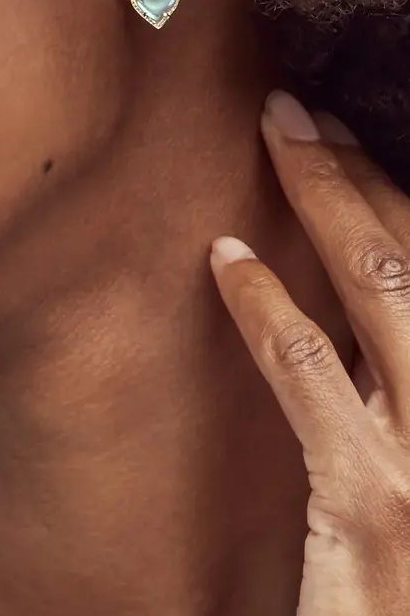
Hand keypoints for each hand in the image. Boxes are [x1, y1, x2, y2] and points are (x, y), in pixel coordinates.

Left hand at [209, 90, 409, 615]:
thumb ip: (391, 417)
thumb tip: (351, 342)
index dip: (394, 201)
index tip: (345, 142)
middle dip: (360, 173)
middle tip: (299, 106)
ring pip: (383, 295)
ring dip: (326, 201)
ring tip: (279, 134)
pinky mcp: (371, 509)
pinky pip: (313, 383)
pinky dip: (267, 315)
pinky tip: (224, 262)